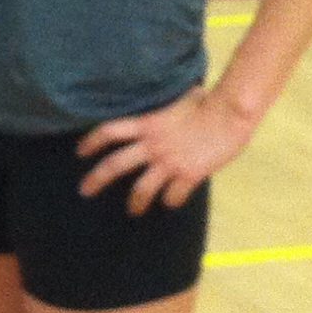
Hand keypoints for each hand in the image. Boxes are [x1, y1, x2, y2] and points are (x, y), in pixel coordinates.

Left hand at [77, 88, 252, 212]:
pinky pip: (173, 196)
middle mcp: (153, 145)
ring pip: (141, 188)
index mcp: (147, 124)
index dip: (91, 142)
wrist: (230, 113)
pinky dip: (171, 201)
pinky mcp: (189, 174)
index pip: (109, 132)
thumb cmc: (208, 102)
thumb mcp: (176, 101)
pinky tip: (171, 203)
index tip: (80, 152)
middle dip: (96, 180)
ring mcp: (170, 161)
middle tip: (84, 191)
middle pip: (114, 165)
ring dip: (134, 202)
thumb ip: (164, 110)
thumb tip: (166, 105)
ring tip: (133, 211)